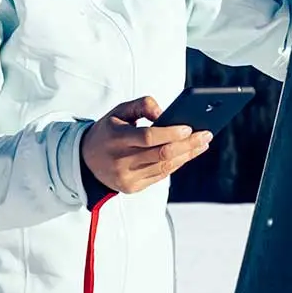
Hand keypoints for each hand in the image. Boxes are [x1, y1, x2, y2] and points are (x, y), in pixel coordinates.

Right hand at [80, 95, 212, 194]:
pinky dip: (177, 163)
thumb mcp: (119, 111)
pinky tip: (189, 153)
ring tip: (203, 142)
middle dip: (188, 144)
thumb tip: (166, 114)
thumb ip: (142, 104)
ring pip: (165, 166)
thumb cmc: (109, 130)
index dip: (170, 133)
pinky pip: (161, 175)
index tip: (189, 126)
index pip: (147, 137)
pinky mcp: (132, 188)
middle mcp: (120, 161)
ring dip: (188, 154)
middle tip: (206, 134)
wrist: (85, 161)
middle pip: (161, 154)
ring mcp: (126, 178)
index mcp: (115, 138)